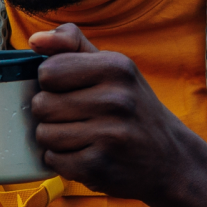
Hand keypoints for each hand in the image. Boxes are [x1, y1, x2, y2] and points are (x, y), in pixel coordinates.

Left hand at [28, 23, 205, 200]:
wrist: (171, 159)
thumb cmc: (132, 108)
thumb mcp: (113, 68)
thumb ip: (73, 45)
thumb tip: (35, 39)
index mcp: (115, 67)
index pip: (47, 71)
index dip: (52, 83)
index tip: (72, 90)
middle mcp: (115, 99)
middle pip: (41, 104)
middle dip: (51, 113)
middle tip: (78, 118)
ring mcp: (109, 135)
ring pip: (43, 134)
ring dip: (55, 139)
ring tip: (82, 137)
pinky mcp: (100, 166)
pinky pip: (53, 160)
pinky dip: (63, 161)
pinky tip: (86, 155)